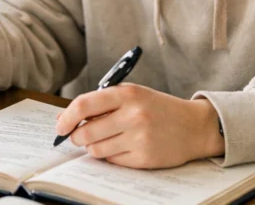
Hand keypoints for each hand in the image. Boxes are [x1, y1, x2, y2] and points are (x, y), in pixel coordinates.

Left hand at [54, 83, 223, 168]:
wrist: (194, 126)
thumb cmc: (157, 108)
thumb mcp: (131, 95)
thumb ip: (100, 103)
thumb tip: (64, 119)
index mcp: (127, 93)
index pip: (84, 105)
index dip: (66, 118)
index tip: (59, 127)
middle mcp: (133, 115)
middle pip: (86, 132)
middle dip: (76, 137)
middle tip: (78, 136)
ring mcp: (140, 138)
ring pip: (96, 149)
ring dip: (94, 147)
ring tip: (107, 139)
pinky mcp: (145, 157)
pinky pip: (112, 160)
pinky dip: (111, 155)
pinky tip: (124, 146)